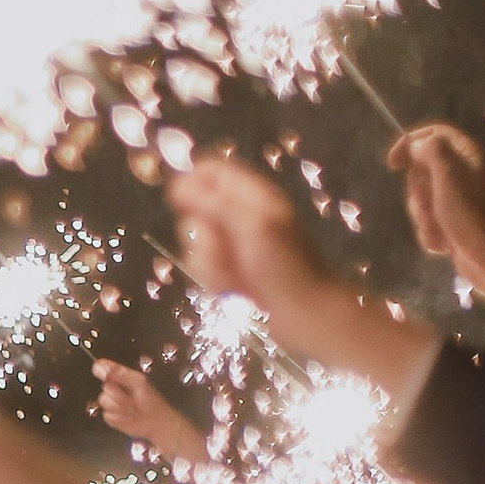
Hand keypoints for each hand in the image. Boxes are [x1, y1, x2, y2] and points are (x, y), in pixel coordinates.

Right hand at [91, 359, 205, 468]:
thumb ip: (120, 374)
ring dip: (120, 407)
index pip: (104, 368)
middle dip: (119, 395)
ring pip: (104, 401)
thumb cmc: (152, 401)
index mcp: (122, 377)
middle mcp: (115, 389)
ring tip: (132, 409)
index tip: (102, 371)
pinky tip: (128, 417)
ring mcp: (112, 402)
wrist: (155, 422)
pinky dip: (119, 417)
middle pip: (105, 387)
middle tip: (132, 399)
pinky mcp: (111, 416)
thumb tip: (103, 367)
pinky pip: (107, 415)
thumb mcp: (139, 382)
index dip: (101, 368)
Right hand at [161, 155, 340, 336]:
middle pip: (196, 209)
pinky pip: (204, 266)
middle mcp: (241, 214)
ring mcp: (235, 243)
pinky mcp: (231, 268)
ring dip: (209, 261)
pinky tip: (234, 288)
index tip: (180, 204)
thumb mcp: (251, 226)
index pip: (211, 171)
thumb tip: (178, 184)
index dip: (191, 183)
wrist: (306, 312)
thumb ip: (214, 203)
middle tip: (224, 249)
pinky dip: (215, 278)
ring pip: (197, 241)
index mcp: (252, 194)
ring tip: (235, 275)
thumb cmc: (284, 265)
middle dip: (201, 233)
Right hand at [391, 123, 484, 314]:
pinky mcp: (453, 224)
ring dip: (424, 217)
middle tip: (432, 203)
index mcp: (466, 155)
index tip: (393, 164)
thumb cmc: (470, 212)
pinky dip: (431, 234)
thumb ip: (429, 150)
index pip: (434, 134)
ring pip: (420, 201)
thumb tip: (414, 146)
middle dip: (418, 192)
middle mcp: (462, 174)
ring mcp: (457, 201)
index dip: (410, 143)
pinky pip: (427, 223)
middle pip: (421, 171)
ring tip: (441, 228)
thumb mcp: (448, 172)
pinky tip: (444, 244)